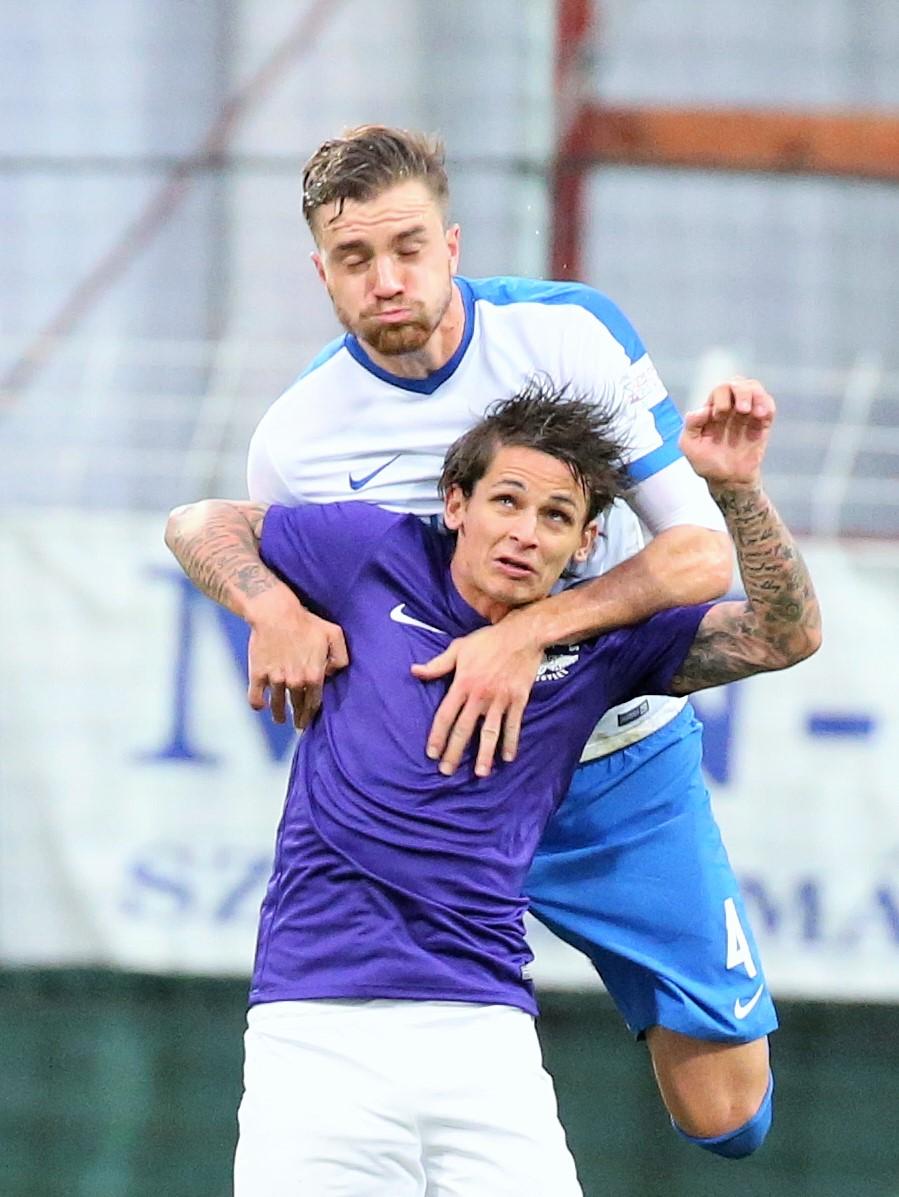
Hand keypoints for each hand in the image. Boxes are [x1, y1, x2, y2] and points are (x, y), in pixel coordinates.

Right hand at [246, 592, 348, 728]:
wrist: (275, 613)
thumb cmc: (306, 621)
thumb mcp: (333, 634)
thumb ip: (340, 657)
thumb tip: (332, 674)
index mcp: (314, 675)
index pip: (315, 703)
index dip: (312, 713)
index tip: (310, 719)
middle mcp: (295, 682)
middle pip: (297, 706)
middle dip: (299, 718)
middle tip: (298, 724)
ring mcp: (275, 680)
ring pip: (277, 706)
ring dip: (279, 715)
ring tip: (280, 719)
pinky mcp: (258, 674)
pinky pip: (256, 697)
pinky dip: (258, 705)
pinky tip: (261, 706)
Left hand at [410, 613, 544, 777]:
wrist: (523, 634)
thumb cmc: (488, 640)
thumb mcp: (459, 648)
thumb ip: (437, 664)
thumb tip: (414, 671)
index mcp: (463, 683)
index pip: (445, 715)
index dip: (437, 736)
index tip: (432, 753)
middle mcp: (480, 695)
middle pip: (464, 729)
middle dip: (455, 752)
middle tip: (447, 771)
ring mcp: (500, 699)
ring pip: (490, 732)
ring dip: (485, 754)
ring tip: (480, 773)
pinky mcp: (519, 699)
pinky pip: (514, 725)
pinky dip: (511, 742)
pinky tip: (507, 758)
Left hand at [681, 377, 774, 487]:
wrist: (728, 480)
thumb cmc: (706, 462)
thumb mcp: (689, 445)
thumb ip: (691, 425)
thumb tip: (703, 410)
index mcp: (713, 408)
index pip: (720, 390)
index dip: (721, 398)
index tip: (718, 417)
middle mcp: (731, 407)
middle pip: (738, 383)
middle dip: (741, 392)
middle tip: (742, 410)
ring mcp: (747, 415)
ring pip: (755, 390)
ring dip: (756, 396)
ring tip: (753, 412)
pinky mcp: (762, 424)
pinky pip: (769, 406)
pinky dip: (767, 406)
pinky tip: (761, 415)